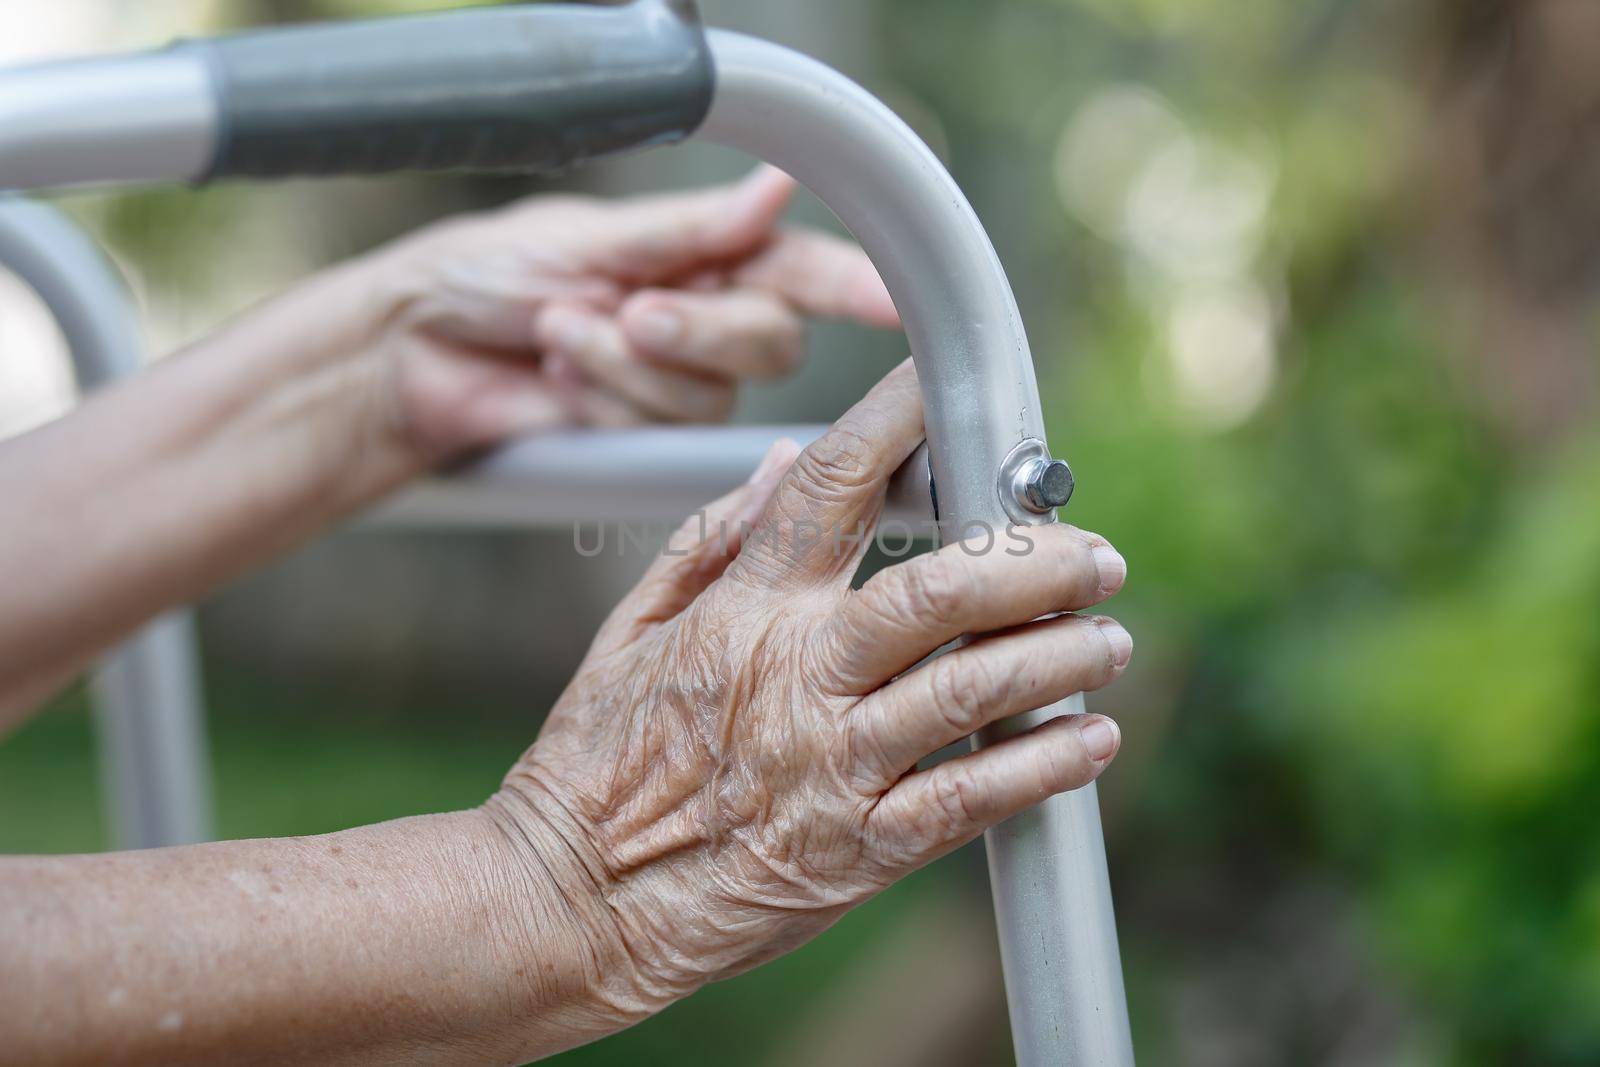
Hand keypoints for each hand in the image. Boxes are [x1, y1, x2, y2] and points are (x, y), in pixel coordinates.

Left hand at [354, 166, 898, 462]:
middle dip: (697, 328)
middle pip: (770, 341)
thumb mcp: (587, 237)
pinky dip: (601, 404)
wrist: (413, 354)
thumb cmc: (486, 275)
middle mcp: (704, 319)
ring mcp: (676, 384)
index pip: (801, 268)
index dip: (856, 283)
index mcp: (701, 253)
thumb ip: (689, 233)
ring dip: (626, 366)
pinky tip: (556, 382)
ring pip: (711, 394)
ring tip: (559, 335)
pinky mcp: (642, 440)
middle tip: (627, 309)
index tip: (894, 296)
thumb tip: (775, 190)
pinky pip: (659, 433)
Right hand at [486, 363, 1132, 1025]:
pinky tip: (1092, 739)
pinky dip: (1041, 766)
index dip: (897, 419)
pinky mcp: (855, 851)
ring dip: (1058, 656)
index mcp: (743, 611)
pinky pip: (968, 800)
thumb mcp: (630, 631)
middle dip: (1033, 565)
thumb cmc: (594, 763)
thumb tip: (780, 464)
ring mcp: (830, 765)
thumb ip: (710, 541)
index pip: (831, 485)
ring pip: (969, 691)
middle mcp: (796, 676)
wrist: (568, 903)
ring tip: (1109, 637)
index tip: (948, 381)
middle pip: (937, 593)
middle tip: (1095, 556)